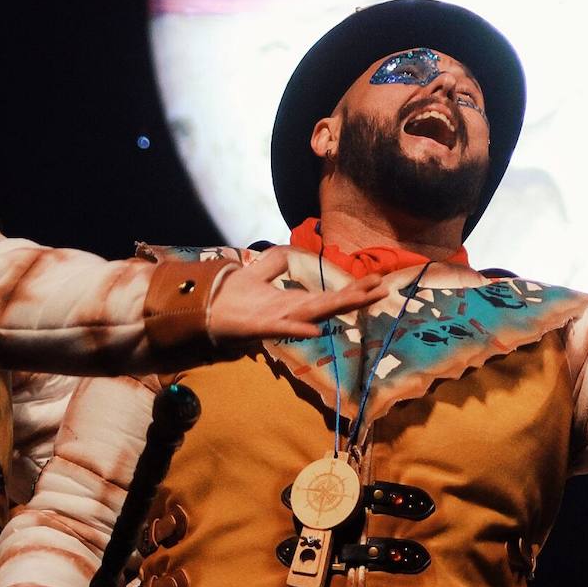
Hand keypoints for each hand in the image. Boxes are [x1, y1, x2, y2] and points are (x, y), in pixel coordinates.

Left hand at [207, 248, 385, 344]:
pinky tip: (315, 331)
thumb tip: (292, 255)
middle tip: (382, 289)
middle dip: (356, 296)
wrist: (205, 309)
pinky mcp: (261, 327)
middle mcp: (293, 312)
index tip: (377, 281)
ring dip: (337, 307)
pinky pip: (282, 329)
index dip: (354, 288)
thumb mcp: (258, 273)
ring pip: (314, 313)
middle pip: (330, 303)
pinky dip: (297, 330)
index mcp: (295, 301)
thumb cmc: (233, 297)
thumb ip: (276, 264)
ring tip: (360, 300)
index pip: (331, 295)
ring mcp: (279, 320)